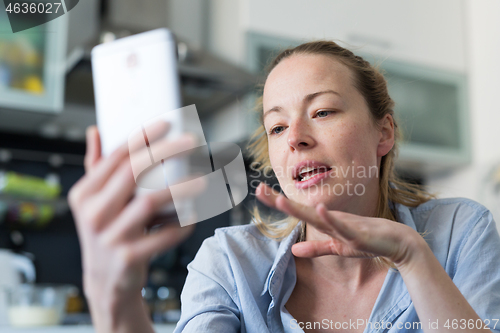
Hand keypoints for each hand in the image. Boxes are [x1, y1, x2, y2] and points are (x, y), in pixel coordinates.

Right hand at [68, 122, 202, 328]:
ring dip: (180, 187)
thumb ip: (95, 166)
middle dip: (165, 152)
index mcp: (84, 194)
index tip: (166, 123)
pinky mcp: (129, 257)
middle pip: (132, 172)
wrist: (107, 282)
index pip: (115, 157)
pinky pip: (164, 235)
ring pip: (150, 202)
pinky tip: (194, 215)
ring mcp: (110, 237)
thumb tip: (95, 130)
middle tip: (191, 142)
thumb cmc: (106, 232)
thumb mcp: (94, 201)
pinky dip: (182, 224)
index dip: (142, 137)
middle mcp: (93, 214)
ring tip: (202, 179)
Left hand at [255, 183, 423, 267]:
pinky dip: (329, 218)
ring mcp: (343, 224)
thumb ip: (316, 248)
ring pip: (316, 215)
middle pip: (300, 209)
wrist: (398, 242)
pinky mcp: (356, 233)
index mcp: (325, 221)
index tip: (260, 192)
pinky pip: (341, 224)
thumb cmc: (368, 241)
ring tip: (279, 201)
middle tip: (258, 189)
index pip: (297, 211)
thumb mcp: (338, 247)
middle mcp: (330, 218)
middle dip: (278, 201)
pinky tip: (318, 209)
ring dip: (298, 209)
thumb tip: (293, 250)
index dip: (278, 202)